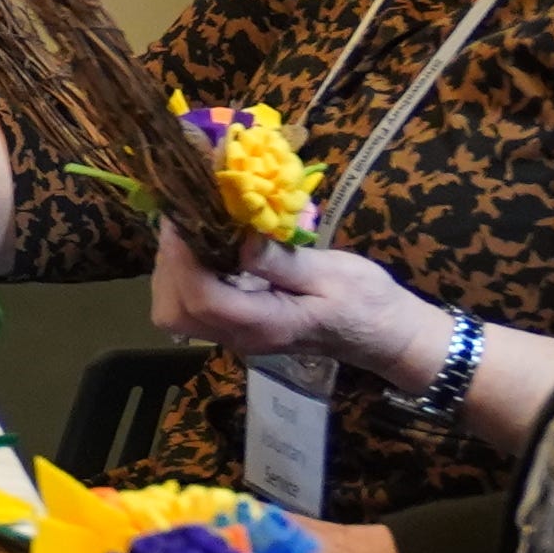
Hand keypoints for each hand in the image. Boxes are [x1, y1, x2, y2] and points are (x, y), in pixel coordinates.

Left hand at [149, 228, 436, 381]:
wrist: (385, 334)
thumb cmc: (366, 302)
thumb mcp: (334, 274)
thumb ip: (283, 262)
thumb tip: (239, 240)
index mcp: (266, 325)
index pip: (202, 298)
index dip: (181, 258)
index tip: (181, 216)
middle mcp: (242, 336)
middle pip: (176, 313)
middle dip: (168, 265)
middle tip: (181, 220)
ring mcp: (237, 334)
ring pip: (177, 313)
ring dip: (172, 270)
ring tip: (189, 228)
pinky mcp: (238, 325)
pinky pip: (194, 305)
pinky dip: (185, 275)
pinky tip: (202, 244)